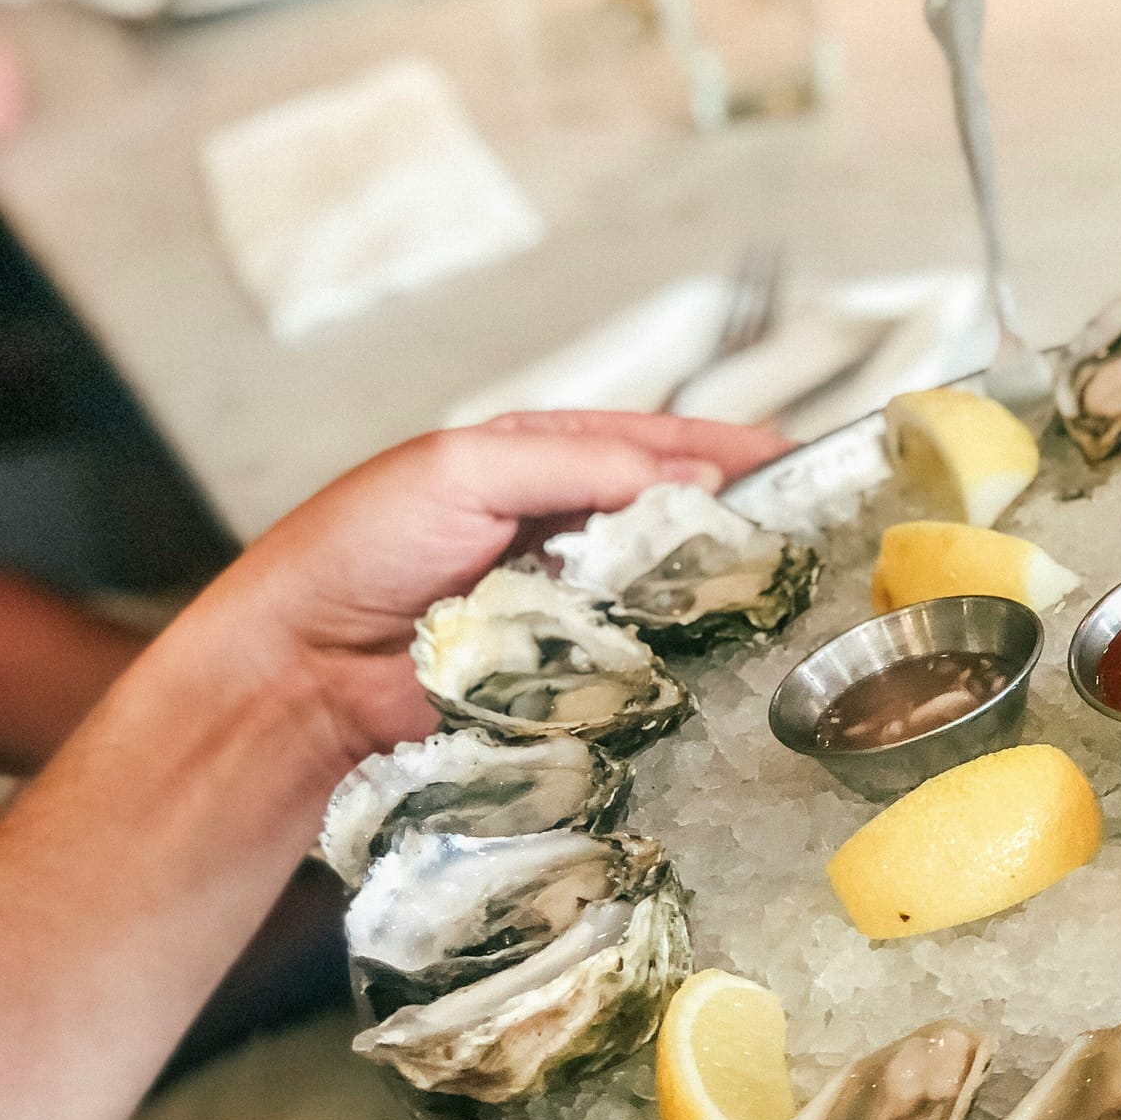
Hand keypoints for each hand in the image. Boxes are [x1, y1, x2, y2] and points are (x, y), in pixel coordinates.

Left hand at [197, 410, 789, 764]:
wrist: (302, 672)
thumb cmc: (359, 550)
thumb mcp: (464, 469)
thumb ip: (580, 464)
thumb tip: (694, 481)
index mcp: (542, 460)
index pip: (657, 442)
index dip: (730, 449)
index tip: (802, 458)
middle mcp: (566, 530)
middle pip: (678, 519)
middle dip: (743, 521)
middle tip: (818, 531)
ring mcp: (573, 606)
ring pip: (670, 592)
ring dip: (722, 591)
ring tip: (794, 590)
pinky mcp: (571, 676)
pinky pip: (644, 660)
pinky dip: (684, 654)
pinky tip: (731, 653)